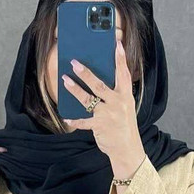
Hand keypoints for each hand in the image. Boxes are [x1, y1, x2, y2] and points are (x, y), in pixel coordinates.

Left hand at [61, 39, 145, 178]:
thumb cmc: (124, 125)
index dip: (120, 59)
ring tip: (65, 80)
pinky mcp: (99, 126)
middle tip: (75, 62)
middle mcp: (118, 103)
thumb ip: (115, 94)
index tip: (117, 44)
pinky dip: (75, 120)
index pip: (124, 74)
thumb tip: (97, 81)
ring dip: (75, 89)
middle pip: (100, 85)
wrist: (128, 149)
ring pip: (88, 99)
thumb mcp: (125, 107)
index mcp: (125, 96)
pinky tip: (67, 118)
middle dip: (86, 73)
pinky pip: (83, 121)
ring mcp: (108, 115)